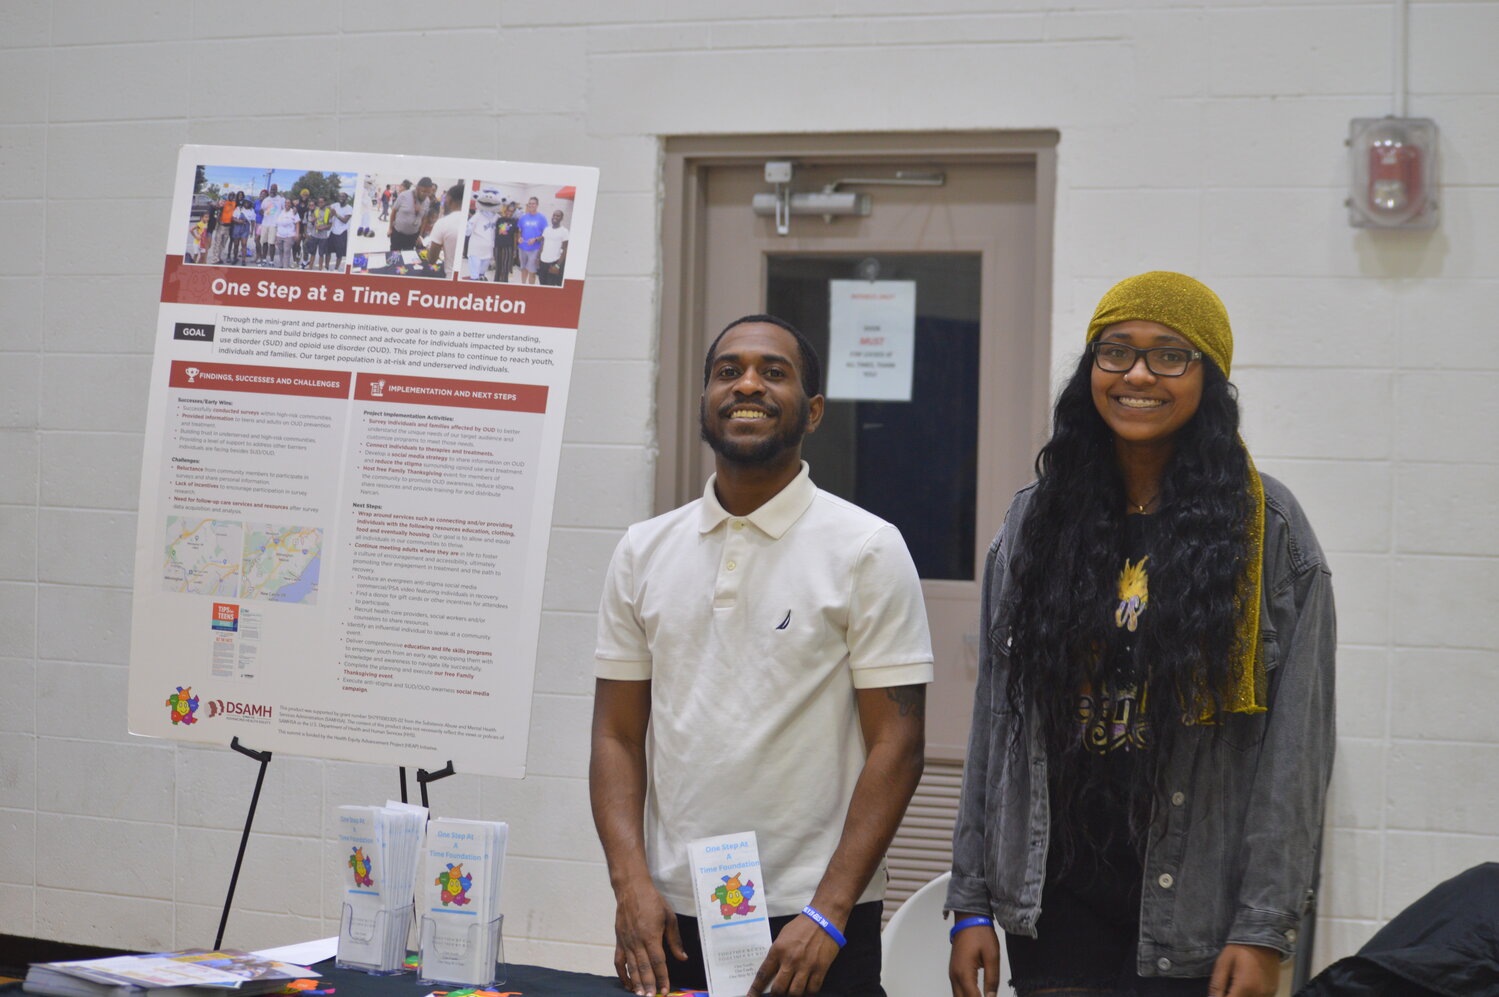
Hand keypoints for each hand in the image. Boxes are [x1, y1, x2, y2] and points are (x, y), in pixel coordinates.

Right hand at [611, 877, 685, 994]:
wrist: (631, 889)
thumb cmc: (653, 902)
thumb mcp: (669, 917)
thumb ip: (675, 940)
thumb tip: (683, 958)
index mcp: (651, 935)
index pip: (658, 962)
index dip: (662, 977)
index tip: (666, 990)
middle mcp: (637, 941)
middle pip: (644, 968)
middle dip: (649, 985)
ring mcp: (626, 942)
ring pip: (631, 967)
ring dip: (636, 983)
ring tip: (640, 995)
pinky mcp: (619, 940)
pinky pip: (618, 961)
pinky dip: (622, 974)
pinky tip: (627, 983)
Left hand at [748, 912, 841, 996]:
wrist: (824, 919)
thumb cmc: (802, 926)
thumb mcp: (782, 936)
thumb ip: (777, 954)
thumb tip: (773, 971)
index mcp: (778, 950)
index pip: (763, 975)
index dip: (756, 989)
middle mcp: (790, 960)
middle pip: (779, 989)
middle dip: (776, 995)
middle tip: (778, 994)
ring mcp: (806, 966)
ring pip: (795, 993)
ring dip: (792, 994)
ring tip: (792, 990)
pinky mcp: (820, 969)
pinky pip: (813, 989)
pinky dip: (808, 992)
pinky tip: (807, 988)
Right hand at [948, 920, 1000, 996]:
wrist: (969, 919)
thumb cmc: (980, 934)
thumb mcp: (992, 956)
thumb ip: (992, 979)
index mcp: (964, 973)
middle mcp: (955, 976)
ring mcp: (952, 974)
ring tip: (982, 996)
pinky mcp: (954, 971)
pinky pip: (957, 990)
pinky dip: (965, 996)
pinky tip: (975, 995)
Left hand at [1208, 943, 1279, 996]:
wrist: (1262, 939)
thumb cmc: (1240, 949)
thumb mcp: (1223, 962)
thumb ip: (1217, 984)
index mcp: (1245, 987)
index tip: (1219, 994)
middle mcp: (1259, 994)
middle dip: (1232, 996)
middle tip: (1228, 987)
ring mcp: (1268, 994)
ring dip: (1242, 996)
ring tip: (1237, 986)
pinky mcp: (1273, 992)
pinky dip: (1251, 995)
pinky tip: (1247, 987)